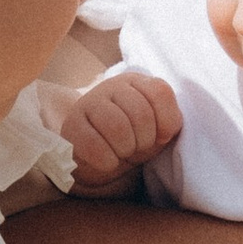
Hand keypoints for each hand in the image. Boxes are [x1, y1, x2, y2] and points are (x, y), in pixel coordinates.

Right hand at [57, 70, 182, 194]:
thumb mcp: (158, 129)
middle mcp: (112, 86)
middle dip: (145, 140)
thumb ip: (170, 122)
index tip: (160, 135)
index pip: (160, 92)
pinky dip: (107, 160)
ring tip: (123, 152)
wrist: (98, 157)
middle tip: (137, 147)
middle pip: (141, 113)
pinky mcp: (72, 125)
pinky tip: (109, 161)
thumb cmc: (134, 139)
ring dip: (126, 149)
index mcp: (137, 82)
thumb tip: (166, 130)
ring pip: (117, 126)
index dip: (166, 121)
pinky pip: (93, 144)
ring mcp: (89, 102)